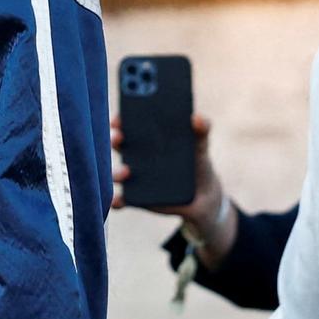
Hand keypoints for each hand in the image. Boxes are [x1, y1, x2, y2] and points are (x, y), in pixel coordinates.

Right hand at [111, 113, 235, 260]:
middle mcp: (136, 156)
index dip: (120, 119)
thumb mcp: (200, 145)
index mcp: (149, 138)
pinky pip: (121, 199)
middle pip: (118, 144)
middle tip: (118, 138)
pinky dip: (116, 200)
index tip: (119, 118)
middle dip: (114, 139)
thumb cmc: (197, 163)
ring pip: (117, 172)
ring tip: (126, 172)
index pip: (129, 124)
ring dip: (116, 171)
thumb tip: (196, 117)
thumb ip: (201, 129)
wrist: (204, 195)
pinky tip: (118, 200)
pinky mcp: (136, 199)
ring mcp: (135, 178)